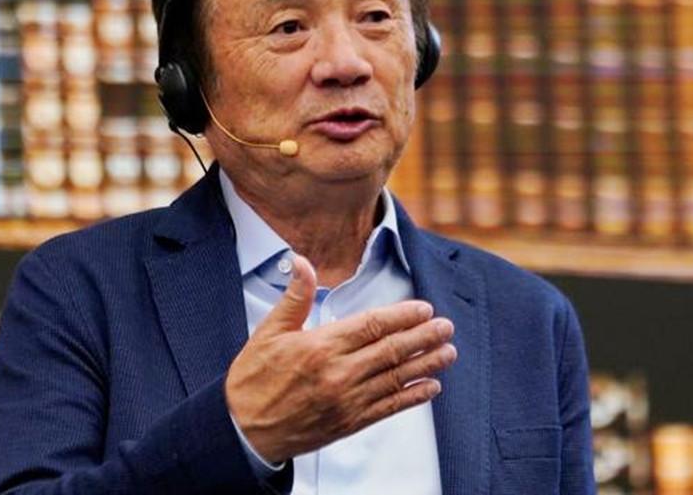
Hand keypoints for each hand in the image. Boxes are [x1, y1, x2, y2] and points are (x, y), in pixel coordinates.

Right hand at [224, 254, 456, 463]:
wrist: (243, 431)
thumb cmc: (254, 378)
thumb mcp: (268, 331)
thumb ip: (294, 297)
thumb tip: (301, 261)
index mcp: (321, 346)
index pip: (372, 325)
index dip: (402, 316)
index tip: (424, 309)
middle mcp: (338, 374)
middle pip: (391, 350)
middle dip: (423, 337)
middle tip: (446, 327)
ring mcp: (346, 401)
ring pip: (396, 379)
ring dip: (426, 364)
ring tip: (448, 352)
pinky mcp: (349, 423)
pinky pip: (388, 408)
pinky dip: (412, 397)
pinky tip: (430, 387)